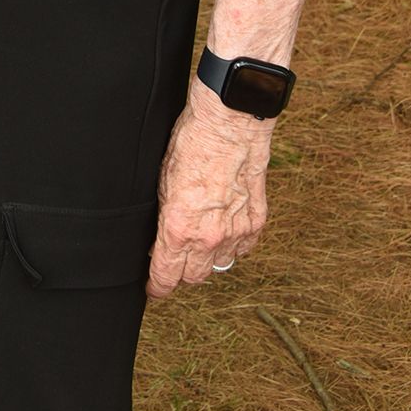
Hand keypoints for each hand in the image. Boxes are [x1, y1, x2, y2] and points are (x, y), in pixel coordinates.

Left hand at [147, 80, 271, 298]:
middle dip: (180, 272)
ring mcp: (236, 232)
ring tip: (198, 242)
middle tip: (173, 258)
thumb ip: (164, 218)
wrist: (229, 121)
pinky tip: (223, 230)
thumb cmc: (191, 142)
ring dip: (207, 260)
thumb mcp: (162, 180)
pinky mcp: (256, 222)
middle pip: (193, 277)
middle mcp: (209, 237)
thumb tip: (161, 240)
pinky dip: (232, 245)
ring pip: (219, 266)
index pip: (166, 277)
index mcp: (179, 228)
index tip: (154, 288)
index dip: (157, 287)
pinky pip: (242, 249)